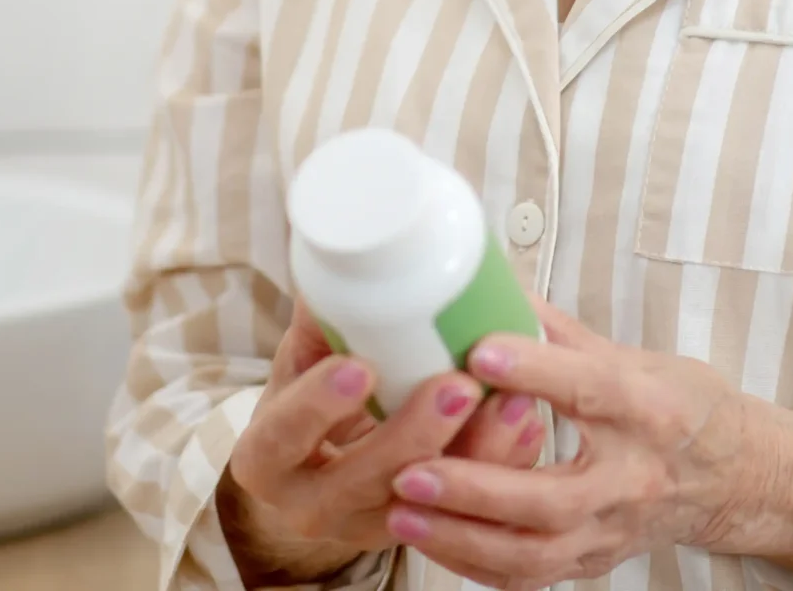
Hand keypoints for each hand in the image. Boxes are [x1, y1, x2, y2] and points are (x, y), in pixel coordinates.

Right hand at [217, 299, 552, 586]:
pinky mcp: (416, 533)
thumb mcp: (299, 363)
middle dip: (414, 434)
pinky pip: (464, 512)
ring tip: (512, 401)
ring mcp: (365, 527)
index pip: (284, 434)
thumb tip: (339, 260)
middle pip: (362, 480)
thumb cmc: (307, 400)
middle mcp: (309, 504)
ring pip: (424, 503)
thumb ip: (319, 320)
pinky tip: (525, 423)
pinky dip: (499, 466)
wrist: (314, 469)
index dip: (319, 405)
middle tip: (458, 384)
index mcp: (267, 459)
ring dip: (474, 454)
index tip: (360, 367)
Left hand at [379, 299, 769, 590]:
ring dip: (462, 537)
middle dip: (476, 488)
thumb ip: (560, 331)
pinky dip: (475, 563)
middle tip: (411, 470)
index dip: (536, 371)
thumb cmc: (683, 407)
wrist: (735, 478)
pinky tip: (429, 540)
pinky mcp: (595, 561)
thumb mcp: (637, 357)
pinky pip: (530, 577)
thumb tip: (495, 282)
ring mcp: (614, 530)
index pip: (592, 390)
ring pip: (536, 554)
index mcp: (650, 411)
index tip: (479, 351)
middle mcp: (634, 478)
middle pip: (555, 498)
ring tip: (401, 512)